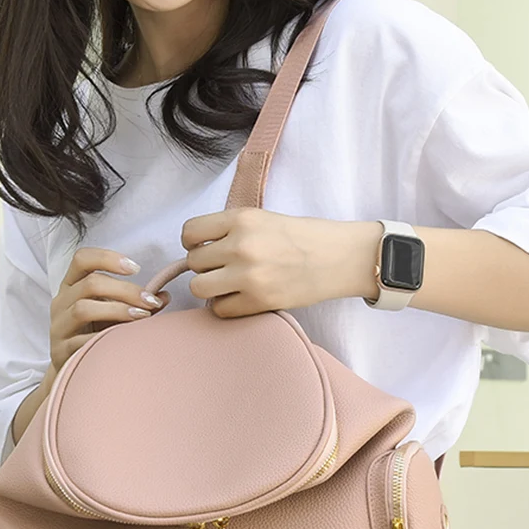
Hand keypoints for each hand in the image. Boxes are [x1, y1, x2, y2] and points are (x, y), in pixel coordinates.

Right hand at [48, 247, 168, 375]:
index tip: (136, 268)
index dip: (108, 258)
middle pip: (90, 284)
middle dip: (126, 290)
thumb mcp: (112, 313)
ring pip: (83, 309)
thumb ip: (136, 303)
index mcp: (71, 286)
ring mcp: (58, 326)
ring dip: (117, 310)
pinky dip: (104, 338)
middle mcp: (61, 302)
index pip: (82, 259)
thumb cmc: (94, 334)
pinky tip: (123, 341)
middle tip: (150, 301)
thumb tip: (164, 296)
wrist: (70, 369)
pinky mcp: (60, 351)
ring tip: (142, 317)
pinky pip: (81, 341)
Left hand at [181, 209, 382, 316]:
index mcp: (242, 219)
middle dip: (205, 267)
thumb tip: (199, 250)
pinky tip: (242, 298)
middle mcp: (241, 246)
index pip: (190, 232)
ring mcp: (248, 276)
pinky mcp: (258, 302)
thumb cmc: (304, 237)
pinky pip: (220, 310)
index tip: (205, 248)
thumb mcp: (264, 218)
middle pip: (193, 263)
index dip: (193, 243)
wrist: (339, 258)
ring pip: (199, 288)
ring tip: (228, 285)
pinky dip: (227, 306)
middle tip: (223, 268)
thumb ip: (231, 230)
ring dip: (210, 289)